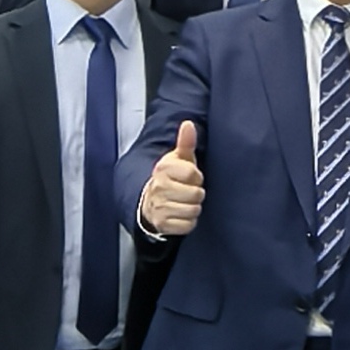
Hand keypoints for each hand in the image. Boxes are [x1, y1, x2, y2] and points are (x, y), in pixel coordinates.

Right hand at [140, 119, 204, 238]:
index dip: (197, 177)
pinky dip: (189, 222)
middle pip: (196, 194)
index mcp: (163, 169)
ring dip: (194, 208)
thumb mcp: (179, 159)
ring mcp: (159, 207)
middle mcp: (158, 187)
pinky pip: (188, 225)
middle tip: (189, 191)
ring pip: (193, 210)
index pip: (193, 174)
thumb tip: (188, 124)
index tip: (191, 177)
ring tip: (185, 202)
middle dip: (197, 194)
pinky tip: (182, 215)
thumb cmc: (172, 178)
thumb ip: (186, 142)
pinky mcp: (162, 224)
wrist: (151, 202)